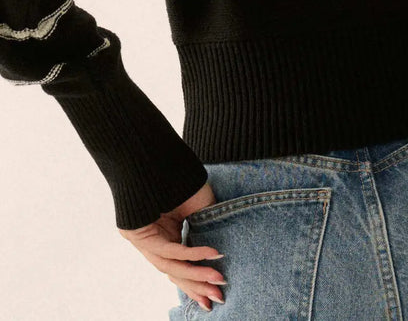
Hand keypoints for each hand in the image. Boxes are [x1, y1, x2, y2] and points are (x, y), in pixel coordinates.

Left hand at [118, 181, 225, 311]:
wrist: (159, 159)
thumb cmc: (182, 180)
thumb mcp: (201, 209)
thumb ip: (205, 232)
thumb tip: (219, 257)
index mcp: (167, 237)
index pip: (181, 267)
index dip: (198, 282)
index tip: (214, 297)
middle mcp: (154, 242)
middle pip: (176, 272)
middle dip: (199, 286)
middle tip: (218, 298)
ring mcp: (145, 241)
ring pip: (172, 266)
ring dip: (197, 275)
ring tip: (218, 279)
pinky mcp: (138, 236)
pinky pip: (169, 250)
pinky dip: (192, 253)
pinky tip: (211, 253)